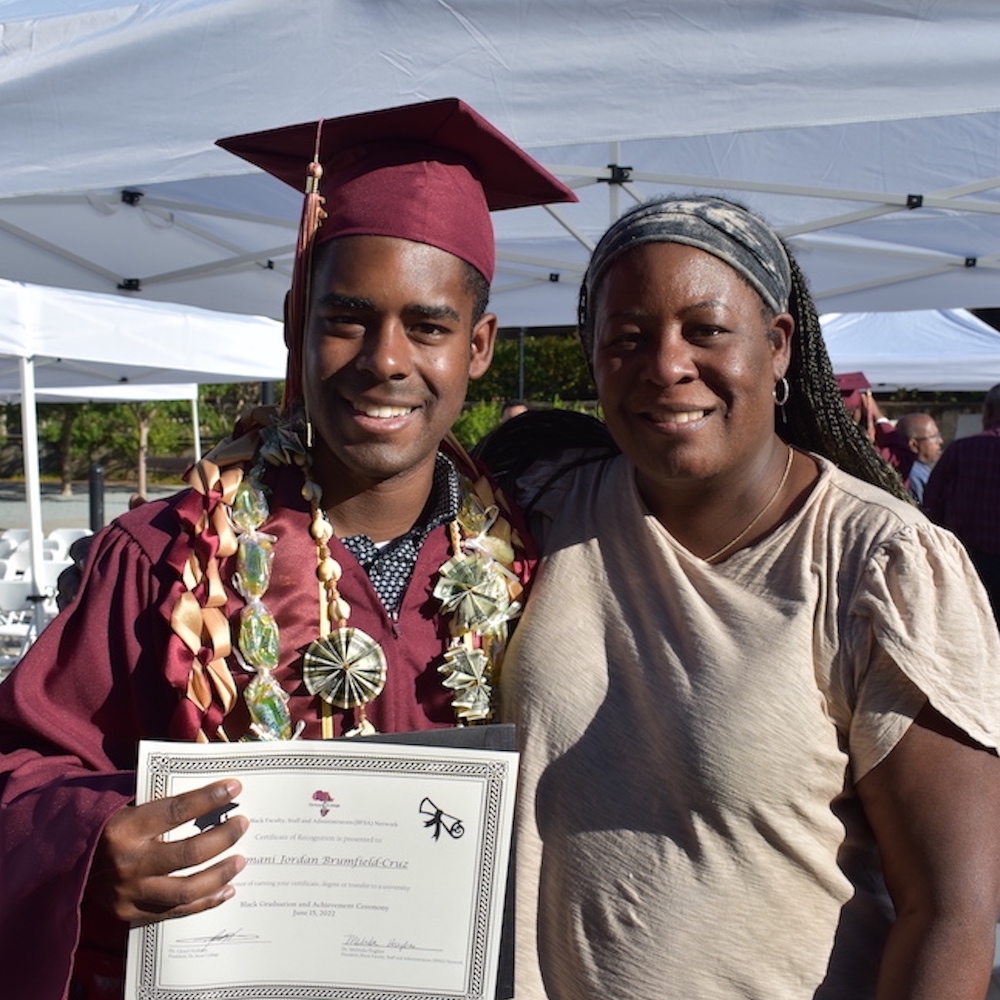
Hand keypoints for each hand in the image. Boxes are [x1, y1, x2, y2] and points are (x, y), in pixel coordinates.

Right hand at [88, 779, 247, 924]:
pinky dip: (204, 902)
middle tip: (243, 824)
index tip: (235, 787)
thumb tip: (210, 790)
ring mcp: (127, 892)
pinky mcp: (127, 913)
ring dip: (219, 874)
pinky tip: (226, 890)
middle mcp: (126, 863)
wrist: (60, 859)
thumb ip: (161, 797)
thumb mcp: (124, 802)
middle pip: (189, 853)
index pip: (177, 811)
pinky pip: (174, 912)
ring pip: (185, 889)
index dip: (209, 798)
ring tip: (241, 860)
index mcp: (124, 827)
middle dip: (223, 837)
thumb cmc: (103, 822)